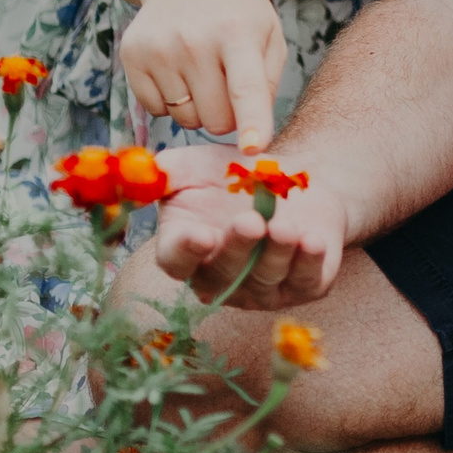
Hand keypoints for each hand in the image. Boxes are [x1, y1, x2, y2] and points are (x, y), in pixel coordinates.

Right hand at [120, 0, 286, 149]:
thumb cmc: (236, 12)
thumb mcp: (268, 34)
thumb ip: (268, 85)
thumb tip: (250, 135)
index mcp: (238, 33)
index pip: (246, 88)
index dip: (252, 122)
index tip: (254, 148)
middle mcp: (194, 41)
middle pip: (214, 120)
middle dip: (226, 114)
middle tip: (226, 82)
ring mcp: (158, 49)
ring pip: (185, 120)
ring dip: (197, 107)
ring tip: (201, 68)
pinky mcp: (132, 56)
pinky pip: (156, 111)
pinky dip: (170, 100)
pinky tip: (177, 68)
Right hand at [148, 144, 348, 308]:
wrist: (300, 178)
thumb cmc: (239, 175)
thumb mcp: (197, 165)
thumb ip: (165, 171)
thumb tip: (139, 173)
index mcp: (188, 250)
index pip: (176, 261)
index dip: (187, 251)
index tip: (201, 234)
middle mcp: (220, 277)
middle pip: (223, 273)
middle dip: (238, 247)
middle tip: (251, 221)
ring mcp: (261, 287)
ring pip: (265, 277)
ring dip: (276, 252)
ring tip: (285, 226)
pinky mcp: (302, 286)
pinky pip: (305, 281)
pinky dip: (309, 262)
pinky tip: (313, 241)